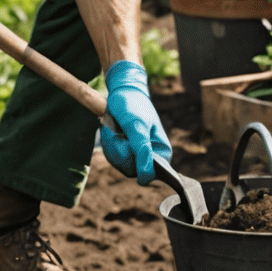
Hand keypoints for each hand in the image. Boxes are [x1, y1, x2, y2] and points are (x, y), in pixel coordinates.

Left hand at [99, 60, 171, 184]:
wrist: (122, 92)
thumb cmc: (132, 105)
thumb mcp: (136, 125)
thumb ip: (141, 149)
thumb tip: (146, 178)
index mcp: (162, 152)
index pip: (146, 173)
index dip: (132, 159)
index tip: (128, 139)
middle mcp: (152, 157)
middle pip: (129, 169)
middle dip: (118, 148)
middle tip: (120, 130)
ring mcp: (137, 155)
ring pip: (118, 162)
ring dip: (112, 143)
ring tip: (117, 128)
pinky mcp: (126, 152)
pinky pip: (112, 156)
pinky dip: (109, 142)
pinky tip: (114, 131)